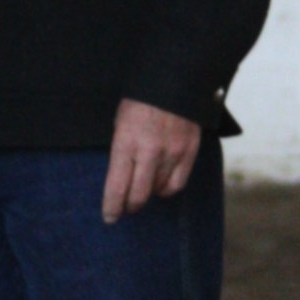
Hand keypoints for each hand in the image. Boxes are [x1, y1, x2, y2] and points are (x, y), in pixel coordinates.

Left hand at [101, 98, 201, 223]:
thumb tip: (121, 180)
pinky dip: (167, 189)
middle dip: (129, 206)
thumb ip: (121, 152)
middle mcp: (149, 151)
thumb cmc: (140, 103)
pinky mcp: (189, 152)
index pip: (117, 186)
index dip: (112, 207)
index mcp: (126, 142)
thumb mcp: (120, 124)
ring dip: (148, 195)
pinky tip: (160, 185)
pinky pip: (177, 184)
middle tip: (125, 208)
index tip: (109, 217)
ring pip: (158, 191)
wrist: (174, 82)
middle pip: (138, 195)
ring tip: (142, 189)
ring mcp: (172, 153)